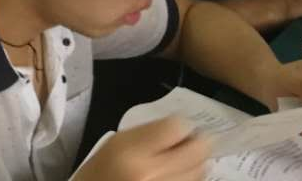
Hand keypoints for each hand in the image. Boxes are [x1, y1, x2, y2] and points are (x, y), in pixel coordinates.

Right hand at [77, 117, 207, 180]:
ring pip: (201, 171)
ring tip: (179, 162)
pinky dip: (190, 177)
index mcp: (131, 152)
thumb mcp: (116, 143)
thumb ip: (148, 133)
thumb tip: (184, 128)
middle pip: (197, 150)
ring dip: (195, 163)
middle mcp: (151, 175)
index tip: (178, 128)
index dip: (181, 124)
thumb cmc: (101, 172)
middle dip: (196, 143)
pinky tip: (176, 174)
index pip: (176, 127)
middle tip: (188, 142)